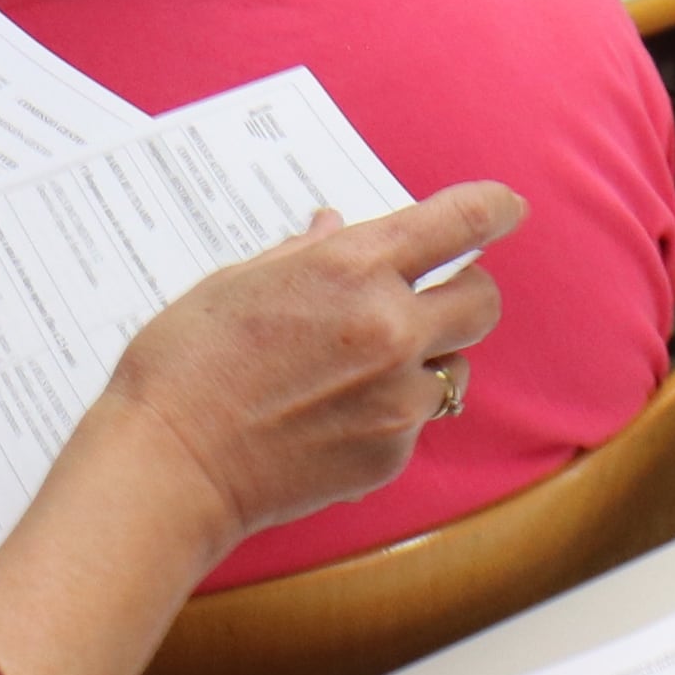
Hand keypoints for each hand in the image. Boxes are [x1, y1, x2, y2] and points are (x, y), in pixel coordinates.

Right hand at [98, 187, 517, 555]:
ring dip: (428, 359)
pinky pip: (417, 419)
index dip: (494, 209)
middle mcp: (391, 329)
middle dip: (464, 293)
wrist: (167, 466)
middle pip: (483, 300)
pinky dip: (391, 412)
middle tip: (431, 298)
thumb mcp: (238, 282)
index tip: (507, 208)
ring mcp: (397, 398)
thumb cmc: (185, 365)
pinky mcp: (391, 453)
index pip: (460, 223)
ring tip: (363, 369)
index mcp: (354, 268)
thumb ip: (305, 255)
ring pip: (456, 367)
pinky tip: (335, 416)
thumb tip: (336, 227)